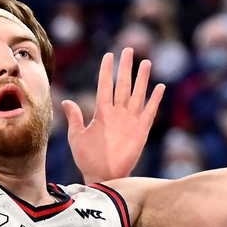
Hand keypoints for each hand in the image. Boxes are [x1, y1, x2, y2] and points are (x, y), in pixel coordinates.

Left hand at [64, 48, 164, 182]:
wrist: (101, 176)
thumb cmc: (87, 158)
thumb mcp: (77, 136)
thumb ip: (75, 118)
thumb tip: (66, 101)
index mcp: (102, 113)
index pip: (105, 86)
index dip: (107, 71)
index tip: (109, 54)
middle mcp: (117, 114)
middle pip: (123, 85)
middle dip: (125, 68)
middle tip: (129, 49)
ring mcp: (130, 121)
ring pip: (137, 95)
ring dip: (142, 79)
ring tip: (146, 62)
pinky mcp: (140, 131)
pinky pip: (149, 112)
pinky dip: (155, 100)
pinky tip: (160, 87)